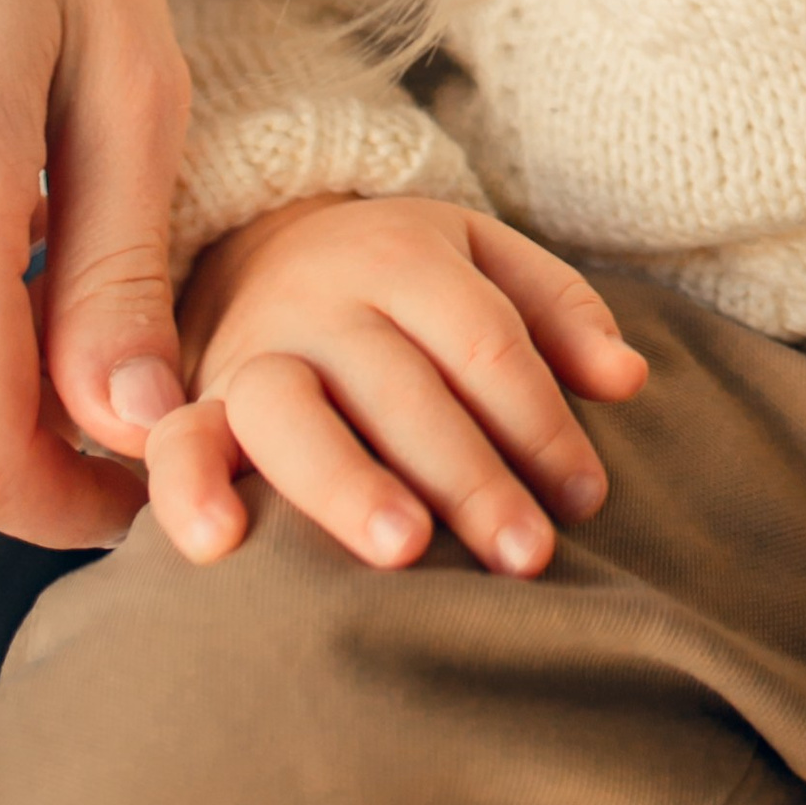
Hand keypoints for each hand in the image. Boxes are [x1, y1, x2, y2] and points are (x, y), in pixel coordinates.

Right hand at [152, 195, 647, 573]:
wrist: (266, 248)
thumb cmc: (407, 281)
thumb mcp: (487, 262)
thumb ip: (562, 313)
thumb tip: (629, 379)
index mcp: (408, 257)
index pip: (486, 343)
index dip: (540, 423)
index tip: (585, 499)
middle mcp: (326, 300)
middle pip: (405, 386)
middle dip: (472, 476)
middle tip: (528, 556)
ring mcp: (255, 351)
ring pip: (292, 410)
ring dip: (348, 481)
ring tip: (405, 550)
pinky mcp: (197, 403)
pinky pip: (176, 443)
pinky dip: (187, 490)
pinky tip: (220, 546)